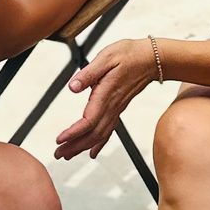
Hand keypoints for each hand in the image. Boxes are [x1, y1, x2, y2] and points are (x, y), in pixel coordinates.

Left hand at [55, 38, 155, 160]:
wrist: (152, 59)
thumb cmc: (129, 54)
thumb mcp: (106, 57)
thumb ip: (88, 73)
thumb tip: (72, 87)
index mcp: (106, 94)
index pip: (88, 121)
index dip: (73, 133)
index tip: (59, 139)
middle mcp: (112, 106)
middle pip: (92, 134)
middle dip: (74, 146)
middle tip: (57, 154)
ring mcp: (116, 110)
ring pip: (100, 135)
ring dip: (83, 147)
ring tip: (67, 155)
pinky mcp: (118, 109)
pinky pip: (108, 131)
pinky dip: (99, 144)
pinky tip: (92, 152)